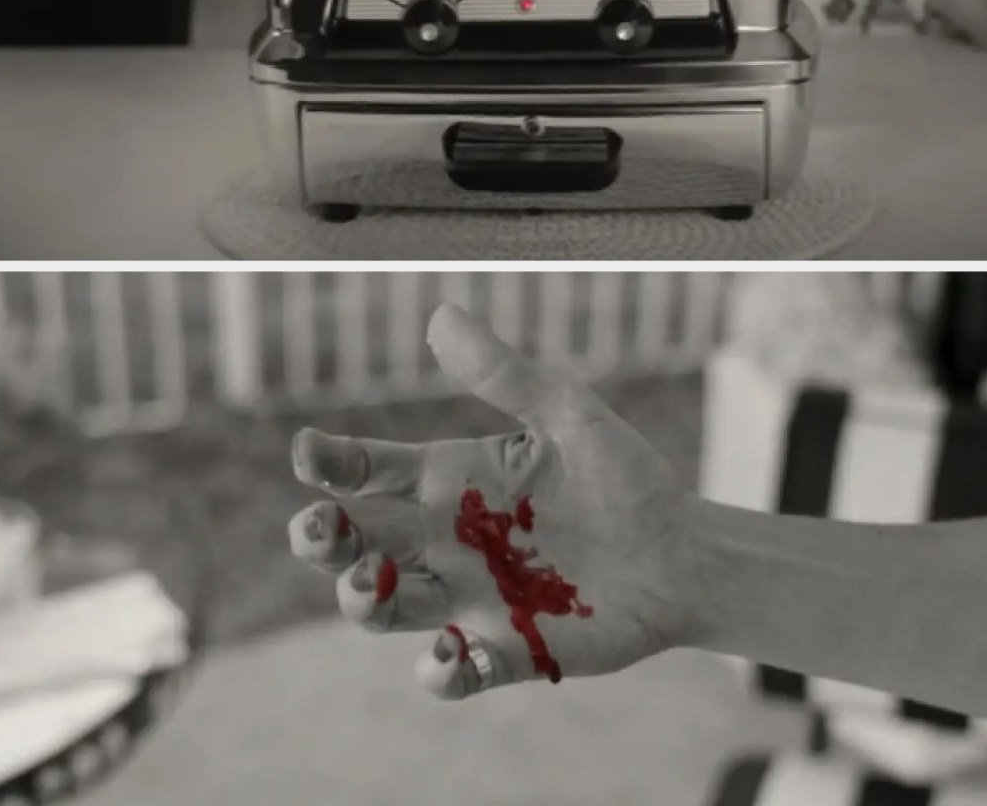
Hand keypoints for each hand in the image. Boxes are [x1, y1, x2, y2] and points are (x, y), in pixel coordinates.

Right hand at [288, 304, 708, 700]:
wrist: (680, 551)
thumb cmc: (620, 474)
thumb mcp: (566, 413)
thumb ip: (505, 373)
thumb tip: (441, 314)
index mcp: (453, 478)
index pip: (372, 469)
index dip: (332, 462)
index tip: (307, 453)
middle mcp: (448, 538)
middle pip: (359, 543)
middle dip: (324, 539)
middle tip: (319, 528)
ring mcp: (472, 596)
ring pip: (386, 608)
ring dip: (362, 601)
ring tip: (370, 583)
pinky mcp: (509, 648)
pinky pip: (455, 671)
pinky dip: (441, 670)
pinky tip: (454, 650)